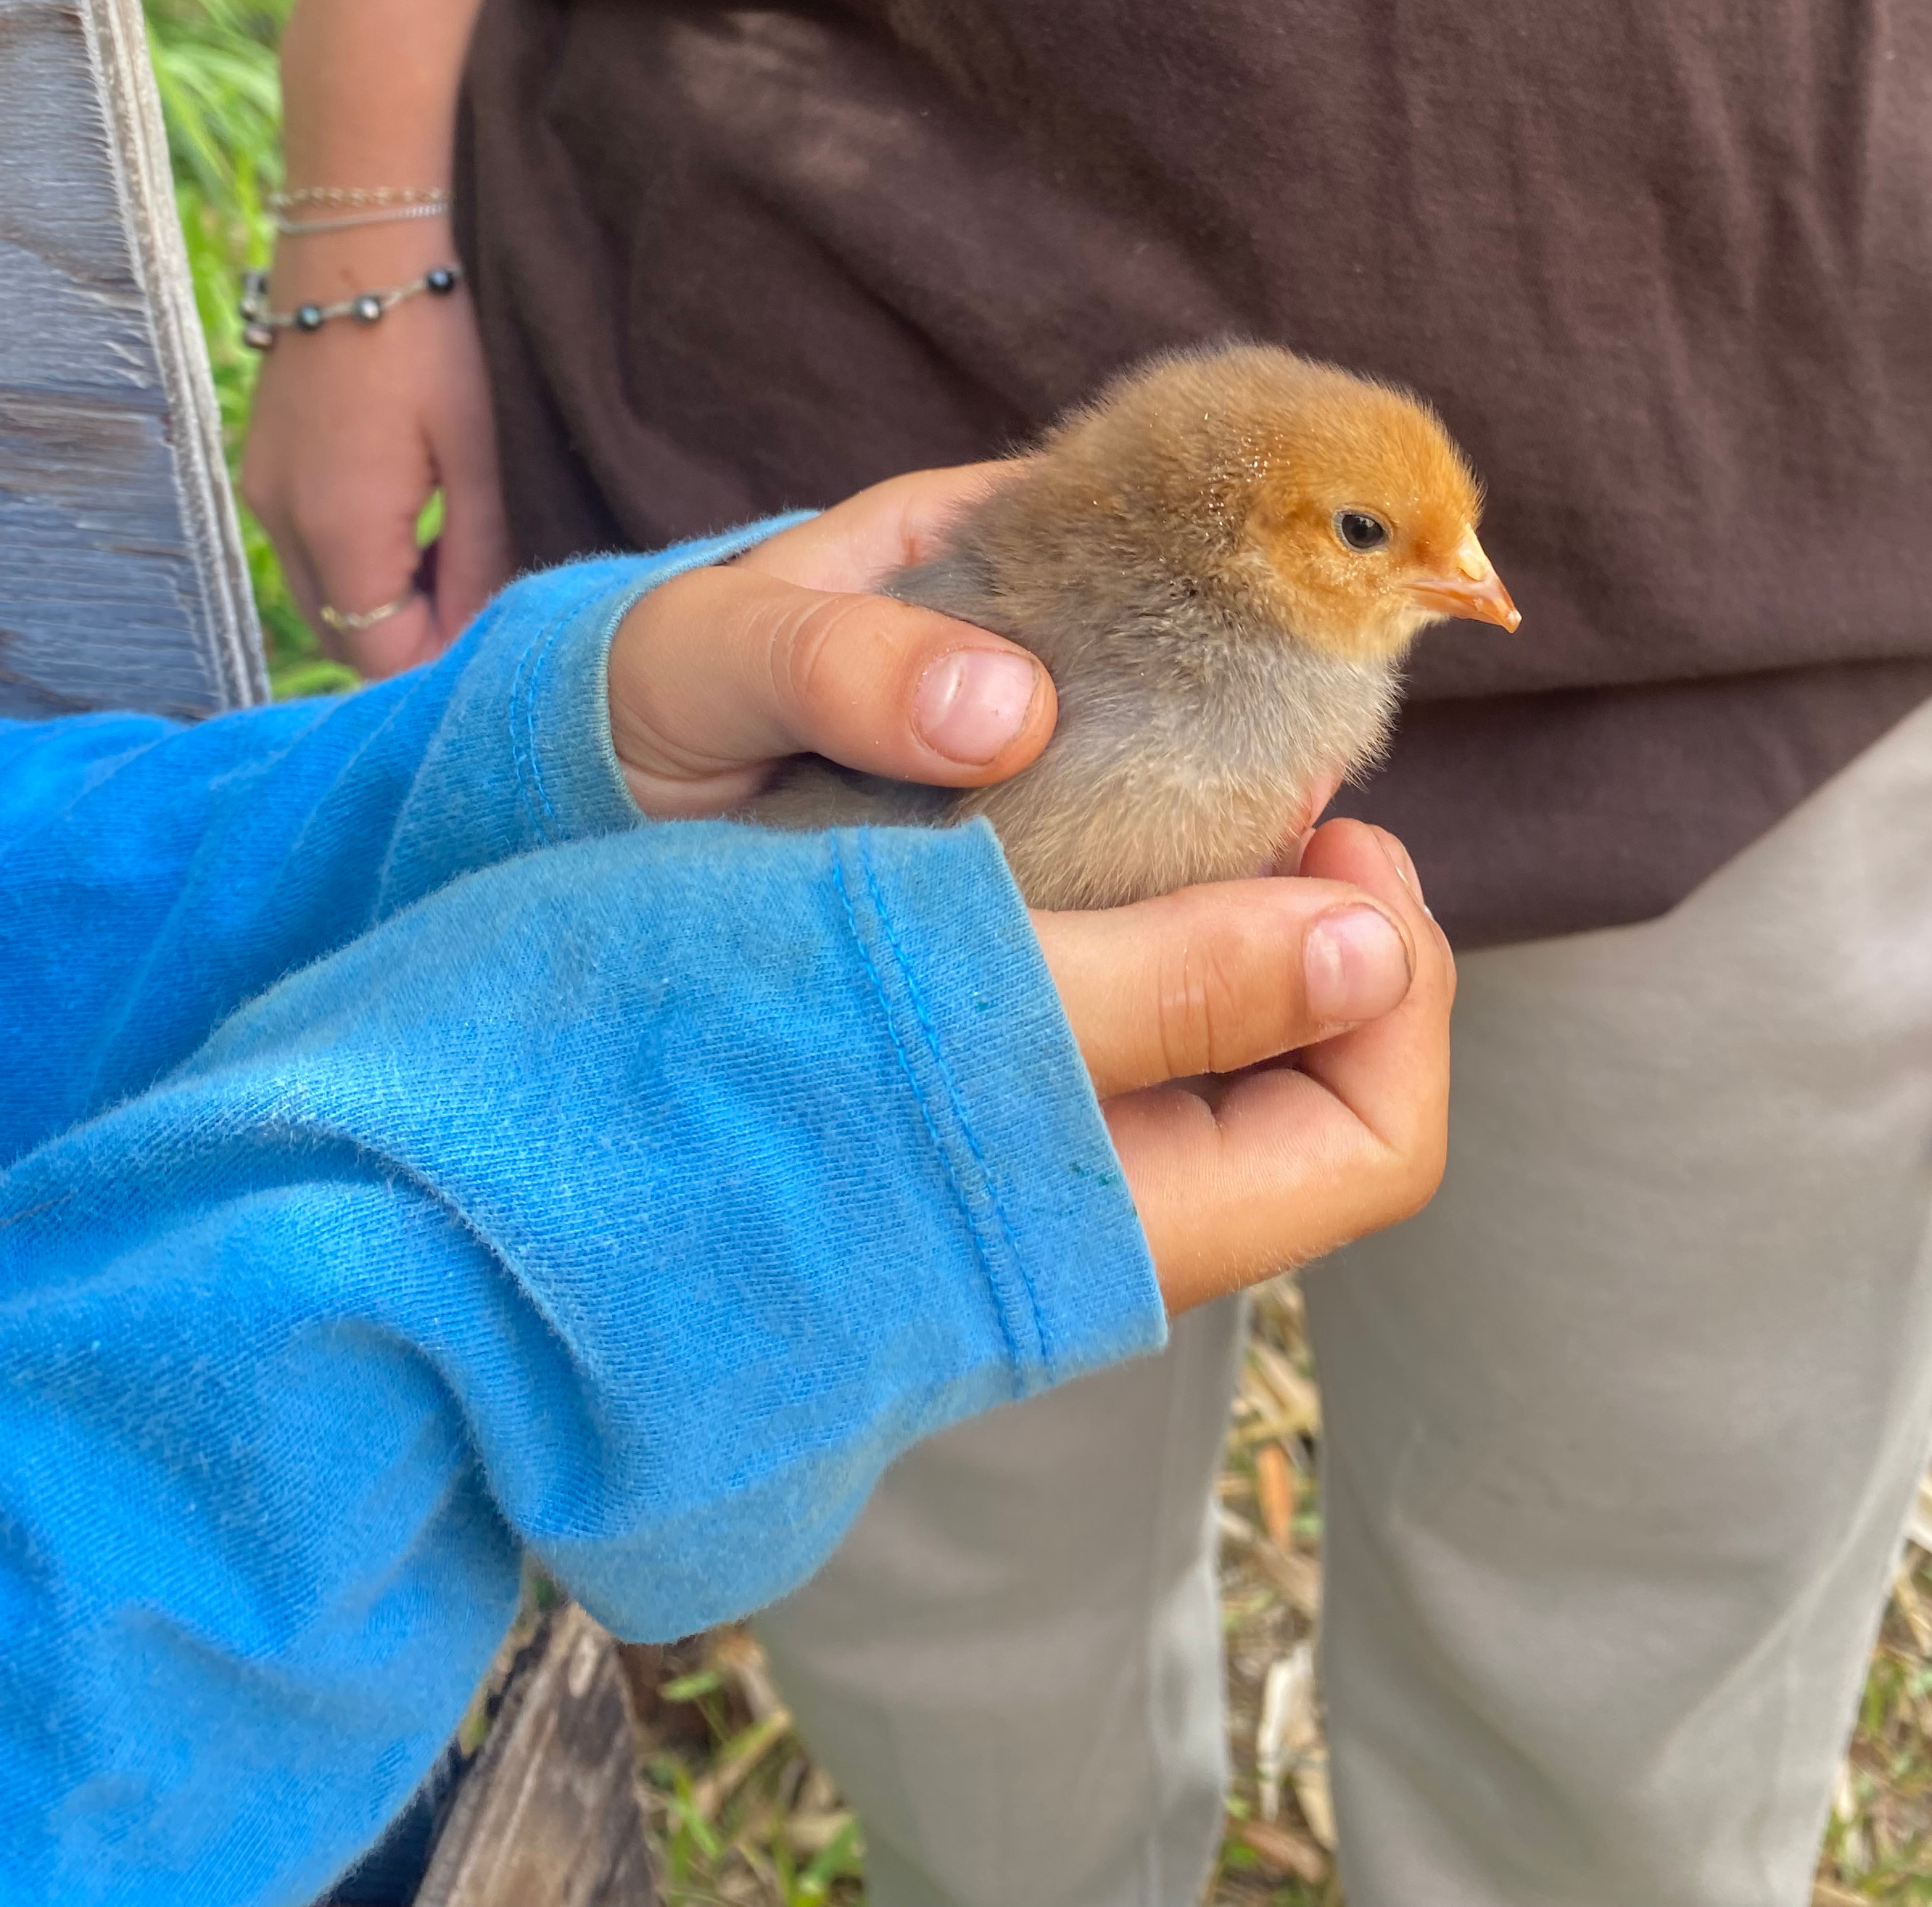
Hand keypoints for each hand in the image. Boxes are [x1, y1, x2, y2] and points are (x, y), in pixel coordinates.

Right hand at [240, 222, 511, 679]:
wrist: (355, 253)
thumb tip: (484, 628)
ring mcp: (265, 498)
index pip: (380, 654)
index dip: (441, 660)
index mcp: (340, 528)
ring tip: (455, 554)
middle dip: (412, 639)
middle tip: (483, 595)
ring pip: (324, 600)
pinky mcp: (263, 473)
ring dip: (385, 603)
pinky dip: (358, 564)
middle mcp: (285, 525)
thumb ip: (475, 553)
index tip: (496, 632)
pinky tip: (412, 523)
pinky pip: (307, 554)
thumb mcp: (473, 454)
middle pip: (344, 638)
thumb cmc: (428, 344)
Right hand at [610, 471, 1453, 1306]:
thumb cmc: (706, 1044)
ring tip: (1171, 773)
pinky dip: (1128, 899)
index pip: (1373, 1136)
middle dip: (1318, 924)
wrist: (473, 1133)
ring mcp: (1016, 1161)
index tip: (1330, 822)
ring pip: (1207, 1031)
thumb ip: (1177, 985)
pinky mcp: (943, 1095)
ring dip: (1224, 897)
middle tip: (1263, 780)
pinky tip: (1061, 812)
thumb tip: (1369, 948)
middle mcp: (1093, 1210)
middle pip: (1310, 1080)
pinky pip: (1104, 1002)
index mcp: (1122, 1223)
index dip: (1392, 974)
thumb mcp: (956, 993)